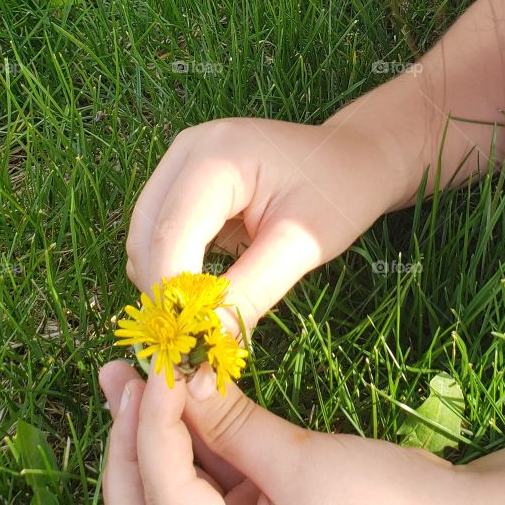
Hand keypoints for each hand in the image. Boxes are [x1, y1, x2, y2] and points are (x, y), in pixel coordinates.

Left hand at [97, 358, 476, 504]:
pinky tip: (187, 397)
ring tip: (137, 372)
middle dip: (129, 442)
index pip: (163, 496)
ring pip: (173, 499)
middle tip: (120, 373)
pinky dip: (197, 446)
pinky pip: (211, 492)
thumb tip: (179, 378)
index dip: (150, 423)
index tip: (154, 361)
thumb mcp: (303, 462)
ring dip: (157, 438)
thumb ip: (232, 425)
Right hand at [125, 117, 402, 343]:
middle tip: (199, 343)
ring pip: (145, 239)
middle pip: (146, 238)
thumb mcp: (301, 246)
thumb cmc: (341, 193)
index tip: (188, 353)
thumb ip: (250, 295)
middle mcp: (187, 150)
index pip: (170, 237)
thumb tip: (205, 355)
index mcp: (216, 155)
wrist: (359, 158)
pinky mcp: (184, 178)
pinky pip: (159, 232)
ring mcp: (182, 160)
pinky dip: (174, 267)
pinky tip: (210, 290)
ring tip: (210, 318)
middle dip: (166, 294)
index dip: (172, 300)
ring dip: (167, 284)